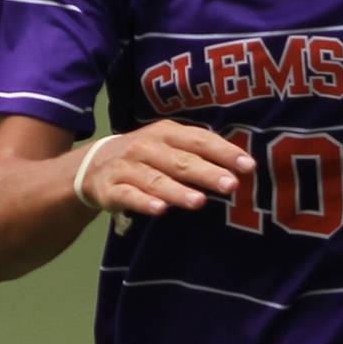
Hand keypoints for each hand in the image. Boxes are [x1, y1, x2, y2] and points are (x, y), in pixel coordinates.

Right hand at [77, 120, 255, 215]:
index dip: (224, 152)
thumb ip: (199, 153)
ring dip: (178, 191)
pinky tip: (161, 210)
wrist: (94, 164)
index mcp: (167, 133)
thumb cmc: (147, 156)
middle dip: (207, 172)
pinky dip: (144, 202)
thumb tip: (240, 165)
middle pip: (180, 160)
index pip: (200, 140)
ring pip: (155, 179)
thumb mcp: (170, 146)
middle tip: (231, 185)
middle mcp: (147, 146)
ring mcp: (127, 167)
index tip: (248, 166)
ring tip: (200, 202)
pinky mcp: (110, 188)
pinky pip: (128, 196)